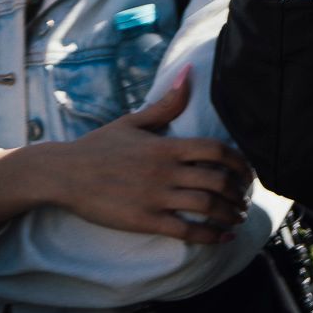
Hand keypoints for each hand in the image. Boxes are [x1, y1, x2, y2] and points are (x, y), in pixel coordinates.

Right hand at [0, 71, 252, 242]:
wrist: (65, 173)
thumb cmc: (99, 146)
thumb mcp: (133, 120)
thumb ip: (166, 103)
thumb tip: (189, 74)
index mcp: (165, 145)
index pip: (215, 150)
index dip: (239, 162)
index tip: (247, 172)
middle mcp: (165, 171)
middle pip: (217, 180)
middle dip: (239, 192)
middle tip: (246, 199)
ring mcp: (155, 197)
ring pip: (206, 206)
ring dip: (229, 214)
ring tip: (238, 217)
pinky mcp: (144, 220)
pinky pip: (184, 231)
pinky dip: (209, 236)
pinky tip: (221, 238)